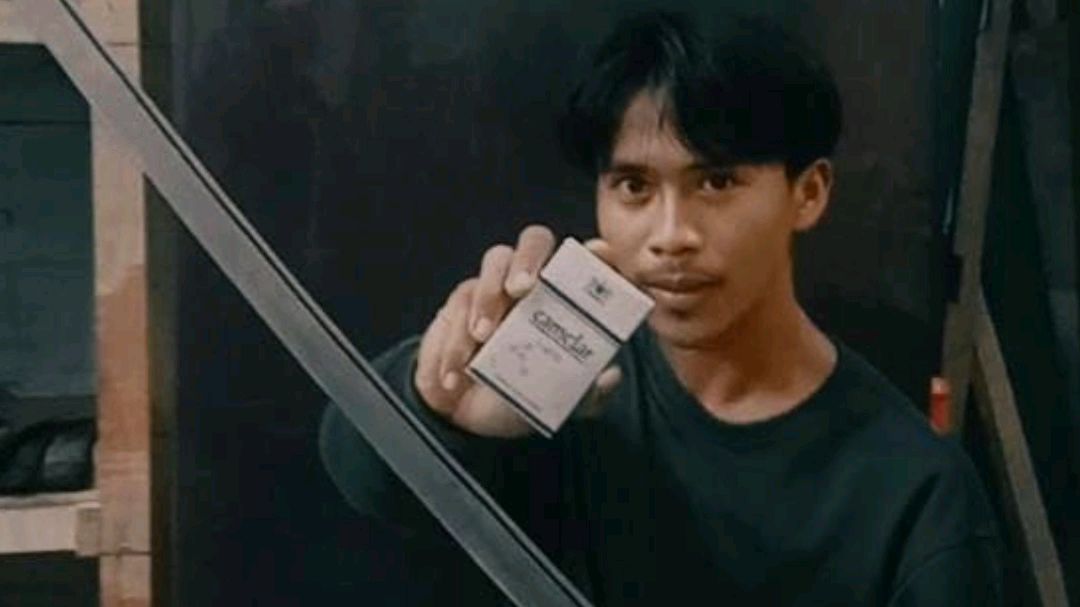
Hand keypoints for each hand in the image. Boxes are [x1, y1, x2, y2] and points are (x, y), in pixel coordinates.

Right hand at [413, 225, 622, 436]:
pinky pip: (460, 302)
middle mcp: (533, 282)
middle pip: (535, 242)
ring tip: (483, 336)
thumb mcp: (558, 400)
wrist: (469, 415)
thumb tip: (610, 376)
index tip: (599, 253)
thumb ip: (586, 393)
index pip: (585, 263)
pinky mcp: (461, 301)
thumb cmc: (521, 395)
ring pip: (495, 262)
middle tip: (521, 290)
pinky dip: (457, 339)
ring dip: (488, 297)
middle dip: (529, 260)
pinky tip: (458, 371)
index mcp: (564, 299)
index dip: (595, 253)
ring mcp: (495, 286)